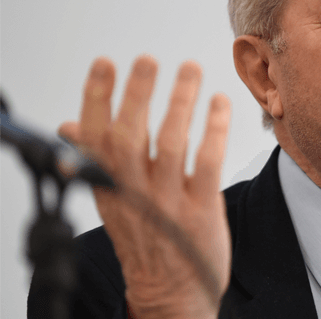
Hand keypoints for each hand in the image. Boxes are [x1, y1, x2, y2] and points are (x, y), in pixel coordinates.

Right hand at [59, 55, 231, 318]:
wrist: (171, 292)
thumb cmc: (144, 236)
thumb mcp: (112, 200)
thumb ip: (96, 160)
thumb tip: (70, 125)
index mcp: (108, 186)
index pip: (95, 137)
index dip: (98, 99)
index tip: (105, 64)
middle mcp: (133, 192)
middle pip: (130, 137)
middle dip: (138, 94)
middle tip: (149, 60)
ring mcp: (168, 202)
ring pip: (171, 144)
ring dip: (181, 103)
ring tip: (190, 69)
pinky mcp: (201, 210)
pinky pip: (207, 163)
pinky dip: (213, 130)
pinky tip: (219, 103)